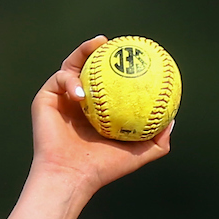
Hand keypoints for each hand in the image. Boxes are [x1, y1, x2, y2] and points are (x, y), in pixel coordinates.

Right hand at [29, 36, 173, 193]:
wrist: (72, 176)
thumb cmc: (104, 168)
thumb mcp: (138, 154)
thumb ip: (158, 140)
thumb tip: (172, 120)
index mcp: (97, 110)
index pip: (108, 83)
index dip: (118, 67)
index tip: (132, 56)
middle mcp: (79, 101)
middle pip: (87, 68)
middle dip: (97, 50)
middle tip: (110, 42)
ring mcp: (62, 99)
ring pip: (71, 66)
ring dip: (82, 53)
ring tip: (96, 46)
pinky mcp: (46, 99)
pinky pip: (60, 79)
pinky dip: (71, 81)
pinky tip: (82, 91)